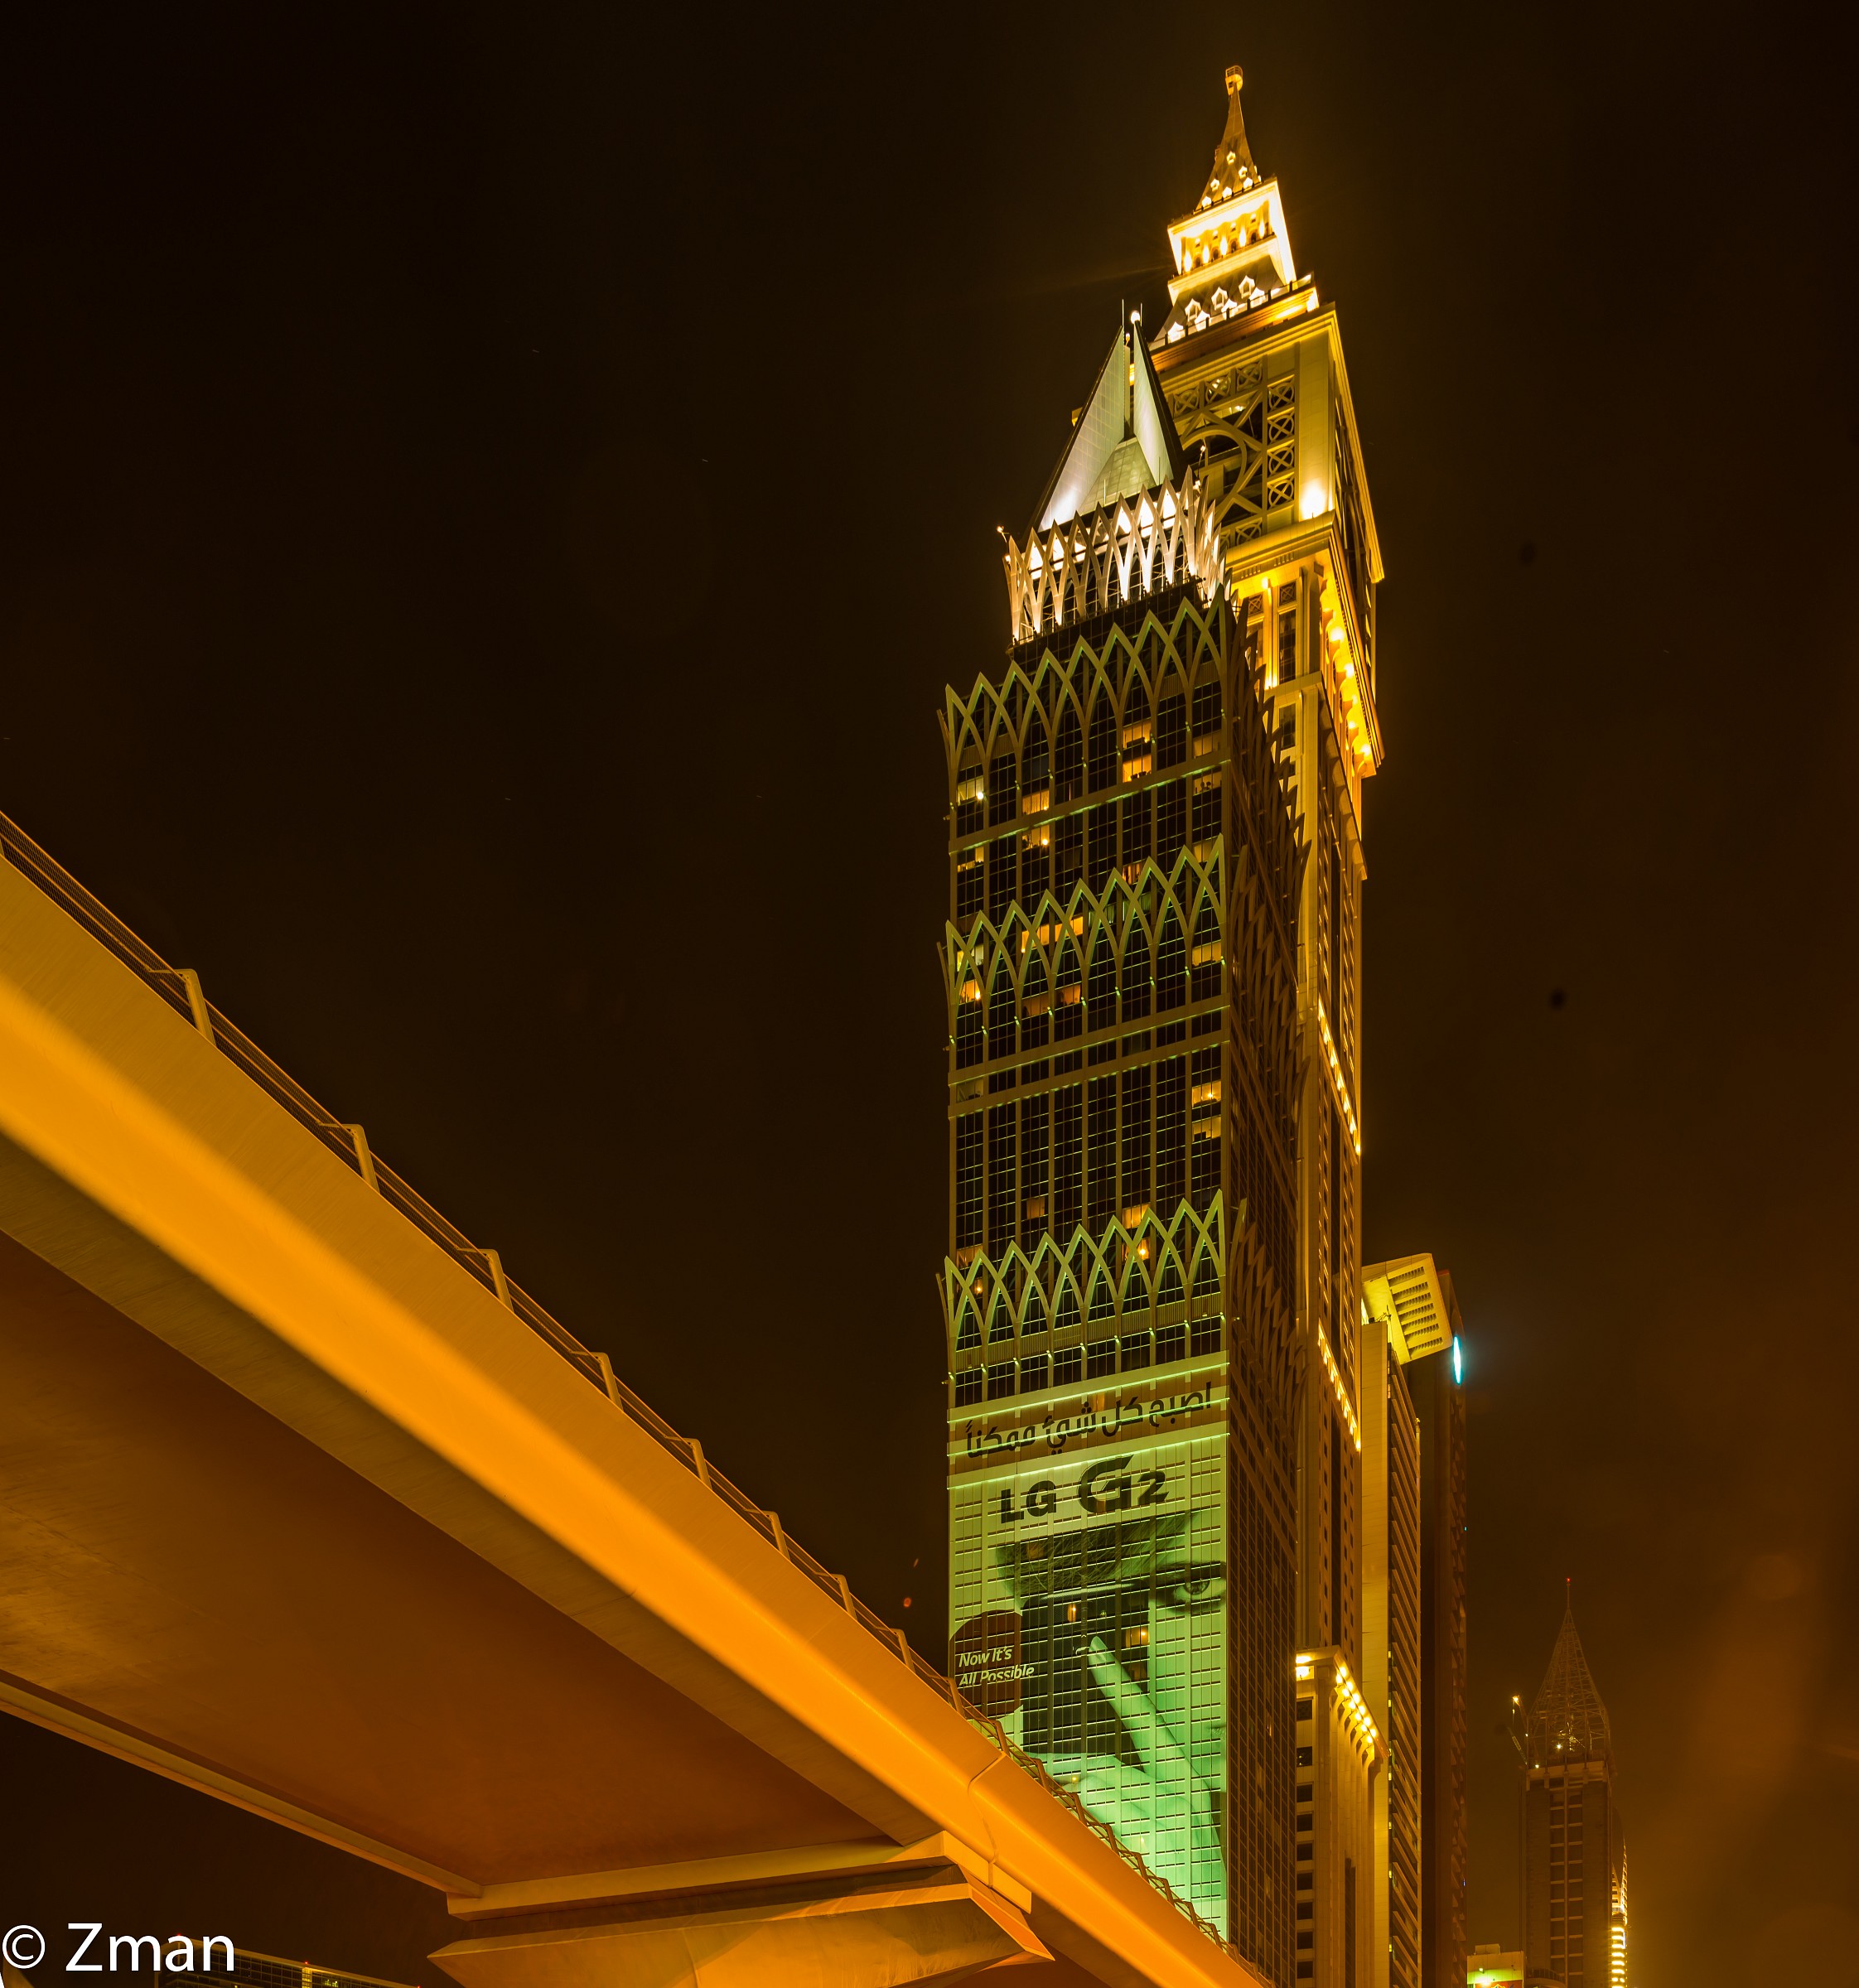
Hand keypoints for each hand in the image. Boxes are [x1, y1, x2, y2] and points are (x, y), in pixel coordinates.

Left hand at [1035, 1637, 1225, 1914]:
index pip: (1143, 1716)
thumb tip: (1085, 1778)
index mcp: (1179, 1770)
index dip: (1117, 1682)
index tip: (1093, 1650)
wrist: (1216, 1908)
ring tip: (1097, 1823)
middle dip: (1069, 1768)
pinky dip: (1102, 1839)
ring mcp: (1166, 1817)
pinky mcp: (1156, 1845)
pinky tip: (1118, 1853)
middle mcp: (1175, 1787)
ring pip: (1102, 1801)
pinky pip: (1109, 1833)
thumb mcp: (1164, 1813)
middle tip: (1040, 1762)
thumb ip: (1128, 1790)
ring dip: (1088, 1813)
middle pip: (1106, 1766)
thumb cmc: (1184, 1856)